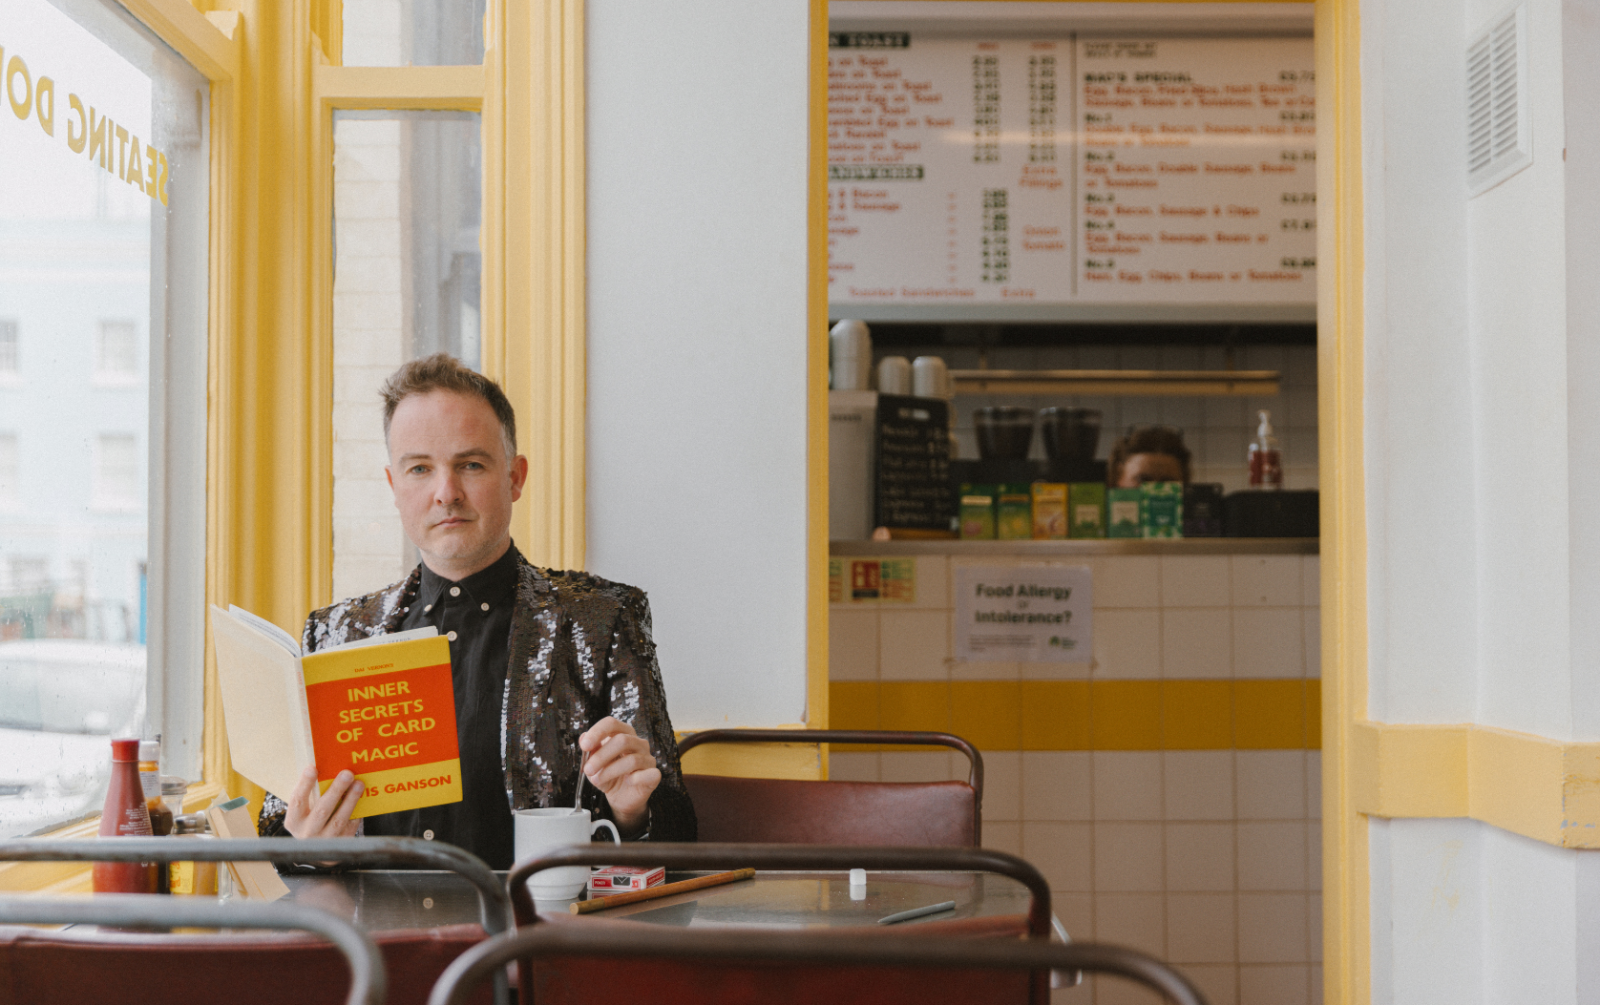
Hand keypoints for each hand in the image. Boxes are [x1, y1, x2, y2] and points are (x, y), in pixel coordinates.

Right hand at [284, 764, 362, 838]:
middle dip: (335, 790)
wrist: (318, 847)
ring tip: (359, 784)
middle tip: (347, 774)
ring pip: (338, 820)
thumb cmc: (312, 819)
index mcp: (294, 821)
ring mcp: (324, 840)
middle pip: (322, 810)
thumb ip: (312, 793)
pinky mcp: (341, 843)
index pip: (297, 800)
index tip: (312, 768)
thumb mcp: (305, 809)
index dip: (304, 784)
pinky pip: (350, 826)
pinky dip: (356, 811)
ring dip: (350, 800)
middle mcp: (307, 832)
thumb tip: (328, 768)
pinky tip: (362, 797)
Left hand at [578, 717, 659, 835]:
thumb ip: (590, 750)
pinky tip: (628, 781)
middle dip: (601, 756)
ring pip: (632, 760)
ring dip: (610, 771)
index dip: (597, 732)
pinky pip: (648, 774)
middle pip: (622, 740)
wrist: (621, 798)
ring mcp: (648, 759)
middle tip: (587, 769)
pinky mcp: (654, 775)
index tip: (584, 746)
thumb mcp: (594, 764)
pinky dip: (635, 779)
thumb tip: (583, 737)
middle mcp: (638, 743)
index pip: (612, 724)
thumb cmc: (609, 776)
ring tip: (597, 780)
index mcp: (623, 734)